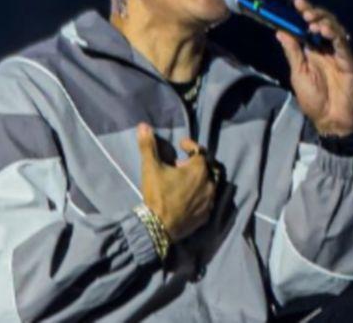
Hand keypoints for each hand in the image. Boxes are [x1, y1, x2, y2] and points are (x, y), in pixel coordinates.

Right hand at [136, 123, 215, 241]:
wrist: (158, 227)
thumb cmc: (157, 194)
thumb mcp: (151, 168)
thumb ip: (148, 145)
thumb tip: (143, 126)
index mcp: (199, 169)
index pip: (200, 150)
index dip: (190, 145)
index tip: (181, 145)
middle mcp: (209, 184)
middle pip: (207, 167)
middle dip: (195, 163)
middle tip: (180, 164)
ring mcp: (209, 201)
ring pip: (208, 184)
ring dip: (198, 180)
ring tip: (183, 181)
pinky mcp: (206, 215)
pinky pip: (207, 200)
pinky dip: (199, 195)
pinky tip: (187, 198)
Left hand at [275, 0, 352, 136]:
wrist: (330, 119)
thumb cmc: (314, 99)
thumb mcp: (298, 73)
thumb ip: (292, 52)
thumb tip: (280, 31)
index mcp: (313, 49)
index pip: (308, 25)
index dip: (304, 12)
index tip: (295, 1)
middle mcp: (327, 48)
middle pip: (323, 22)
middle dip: (314, 13)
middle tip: (303, 9)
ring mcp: (340, 54)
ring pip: (335, 29)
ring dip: (323, 21)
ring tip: (311, 20)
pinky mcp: (350, 62)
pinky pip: (343, 45)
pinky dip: (335, 36)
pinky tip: (324, 31)